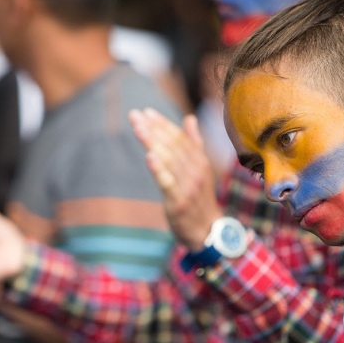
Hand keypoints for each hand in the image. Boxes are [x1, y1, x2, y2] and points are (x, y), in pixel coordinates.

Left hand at [129, 108, 222, 250]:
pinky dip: (159, 169)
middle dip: (153, 130)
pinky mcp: (179, 202)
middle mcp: (196, 171)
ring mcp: (188, 187)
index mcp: (200, 161)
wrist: (207, 231)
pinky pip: (168, 183)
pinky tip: (149, 157)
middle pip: (172, 146)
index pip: (180, 138)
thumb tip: (189, 118)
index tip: (146, 112)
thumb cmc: (199, 197)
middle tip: (135, 116)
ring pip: (169, 160)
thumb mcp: (199, 169)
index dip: (162, 124)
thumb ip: (194, 143)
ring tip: (138, 129)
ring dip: (152, 143)